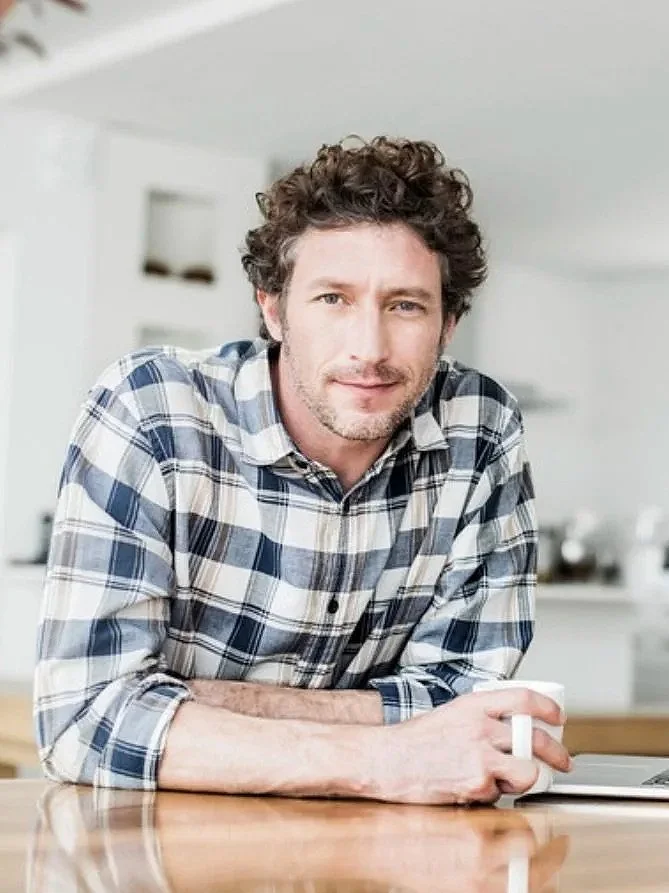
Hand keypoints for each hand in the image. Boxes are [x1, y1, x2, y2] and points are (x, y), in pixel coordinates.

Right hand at [373, 687, 570, 804]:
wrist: (387, 761)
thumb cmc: (416, 741)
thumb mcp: (452, 715)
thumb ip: (482, 719)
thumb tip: (515, 731)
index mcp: (473, 705)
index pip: (523, 698)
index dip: (548, 707)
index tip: (558, 717)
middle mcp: (479, 727)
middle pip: (534, 737)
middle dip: (556, 753)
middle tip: (563, 761)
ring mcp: (479, 756)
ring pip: (527, 770)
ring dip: (526, 779)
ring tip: (512, 780)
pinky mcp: (477, 784)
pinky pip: (502, 793)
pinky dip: (495, 795)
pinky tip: (476, 788)